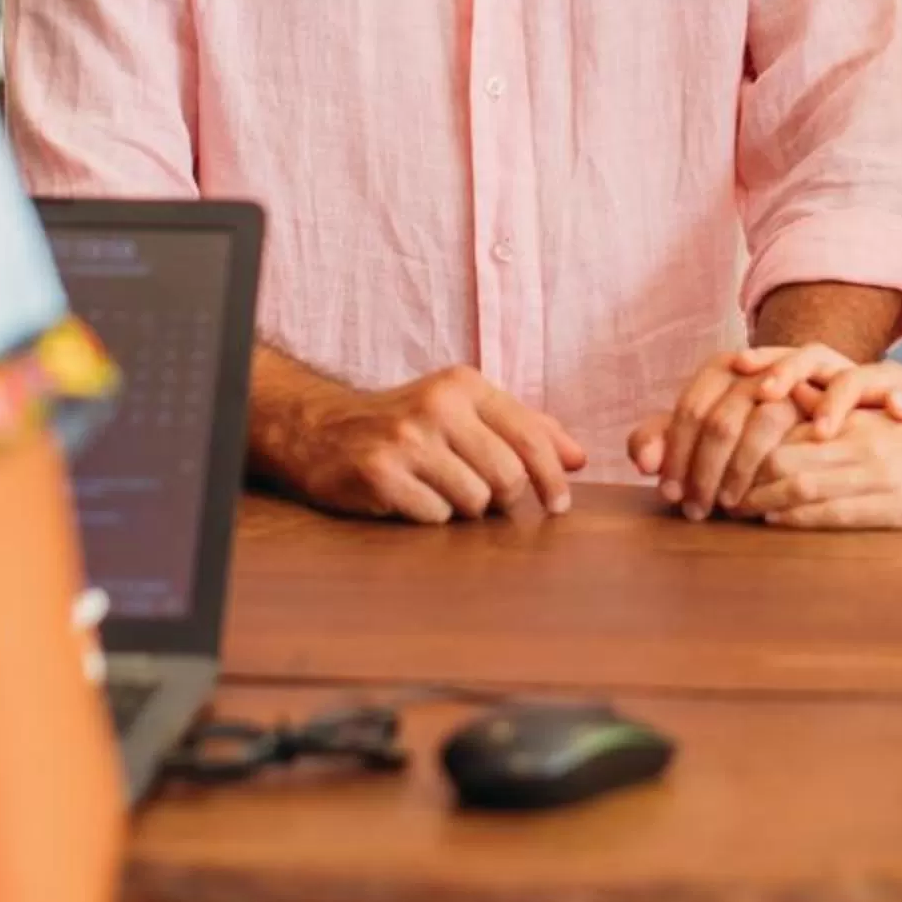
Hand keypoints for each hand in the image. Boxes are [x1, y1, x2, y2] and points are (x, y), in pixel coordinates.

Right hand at [270, 367, 583, 523]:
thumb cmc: (407, 423)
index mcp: (464, 385)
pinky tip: (411, 497)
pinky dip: (430, 516)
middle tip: (484, 498)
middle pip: (507, 476)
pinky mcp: (379, 472)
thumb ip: (524, 428)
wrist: (322, 430)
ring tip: (440, 490)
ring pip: (474, 501)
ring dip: (464, 509)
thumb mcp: (464, 409)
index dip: (552, 477)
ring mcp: (406, 439)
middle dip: (503, 499)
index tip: (559, 505)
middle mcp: (437, 405)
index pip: (530, 435)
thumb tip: (579, 458)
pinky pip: (434, 516)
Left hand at [628, 345, 821, 520]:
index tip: (672, 496)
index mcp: (724, 368)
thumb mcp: (709, 428)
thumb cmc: (757, 423)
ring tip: (733, 503)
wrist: (829, 392)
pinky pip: (833, 397)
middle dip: (706, 474)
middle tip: (699, 512)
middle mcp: (761, 364)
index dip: (676, 457)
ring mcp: (805, 369)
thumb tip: (645, 461)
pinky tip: (792, 478)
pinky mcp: (848, 376)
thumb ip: (667, 438)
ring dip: (746, 464)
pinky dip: (819, 425)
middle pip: (724, 422)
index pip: (690, 411)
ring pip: (769, 418)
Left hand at [628, 345, 901, 520]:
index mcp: (862, 417)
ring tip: (729, 507)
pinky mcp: (898, 506)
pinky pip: (839, 511)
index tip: (714, 446)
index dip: (749, 433)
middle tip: (708, 487)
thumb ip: (849, 419)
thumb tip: (797, 414)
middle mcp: (863, 440)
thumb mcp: (895, 424)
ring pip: (804, 480)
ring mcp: (880, 473)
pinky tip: (775, 522)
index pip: (791, 420)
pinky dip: (800, 517)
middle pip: (785, 450)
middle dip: (741, 471)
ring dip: (761, 497)